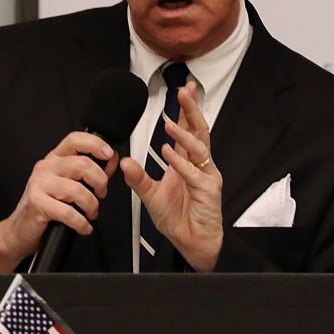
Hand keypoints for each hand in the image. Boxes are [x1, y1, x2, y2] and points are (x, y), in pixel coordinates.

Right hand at [0, 132, 117, 272]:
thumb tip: (111, 160)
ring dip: (91, 205)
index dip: (95, 144)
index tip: (109, 154)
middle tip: (100, 195)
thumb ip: (90, 172)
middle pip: (83, 164)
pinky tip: (83, 226)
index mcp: (55, 159)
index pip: (75, 140)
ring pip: (78, 190)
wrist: (20, 229)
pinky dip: (81, 222)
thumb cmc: (46, 206)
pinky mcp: (37, 203)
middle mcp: (46, 167)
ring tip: (90, 213)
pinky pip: (68, 212)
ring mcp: (39, 184)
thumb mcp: (68, 184)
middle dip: (100, 182)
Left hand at [121, 82, 223, 271]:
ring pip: (200, 147)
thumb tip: (125, 161)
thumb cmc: (178, 219)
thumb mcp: (151, 196)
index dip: (185, 111)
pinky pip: (194, 173)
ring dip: (184, 133)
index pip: (188, 130)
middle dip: (192, 110)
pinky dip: (181, 162)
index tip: (182, 91)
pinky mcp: (209, 190)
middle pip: (199, 131)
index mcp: (187, 163)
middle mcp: (200, 165)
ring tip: (169, 122)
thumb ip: (139, 178)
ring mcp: (206, 176)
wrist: (191, 243)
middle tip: (185, 91)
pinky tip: (168, 152)